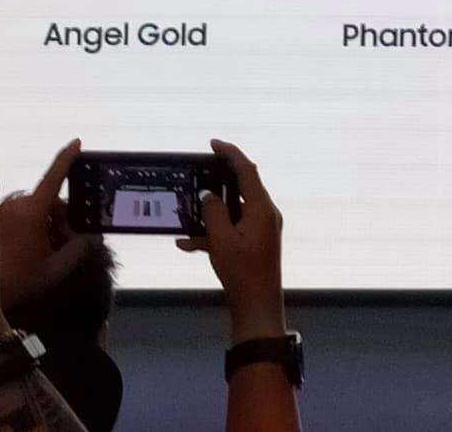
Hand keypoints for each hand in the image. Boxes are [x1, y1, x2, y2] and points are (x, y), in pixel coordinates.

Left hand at [0, 139, 94, 312]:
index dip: (67, 158)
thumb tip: (93, 237)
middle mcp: (14, 205)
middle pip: (47, 201)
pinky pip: (16, 216)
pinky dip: (28, 227)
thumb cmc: (14, 282)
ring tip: (45, 252)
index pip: (54, 177)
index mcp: (31, 211)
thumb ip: (78, 250)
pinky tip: (28, 251)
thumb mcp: (54, 270)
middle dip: (61, 218)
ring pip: (31, 209)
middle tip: (66, 242)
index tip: (77, 142)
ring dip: (44, 224)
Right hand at [177, 140, 284, 342]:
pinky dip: (213, 233)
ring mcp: (261, 229)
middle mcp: (265, 214)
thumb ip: (213, 211)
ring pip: (232, 211)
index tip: (213, 144)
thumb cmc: (241, 272)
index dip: (230, 154)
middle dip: (217, 182)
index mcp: (261, 208)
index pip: (247, 170)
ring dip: (210, 214)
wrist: (257, 307)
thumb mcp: (221, 239)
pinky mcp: (255, 243)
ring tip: (186, 214)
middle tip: (197, 174)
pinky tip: (187, 244)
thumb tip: (208, 195)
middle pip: (240, 188)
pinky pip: (233, 230)